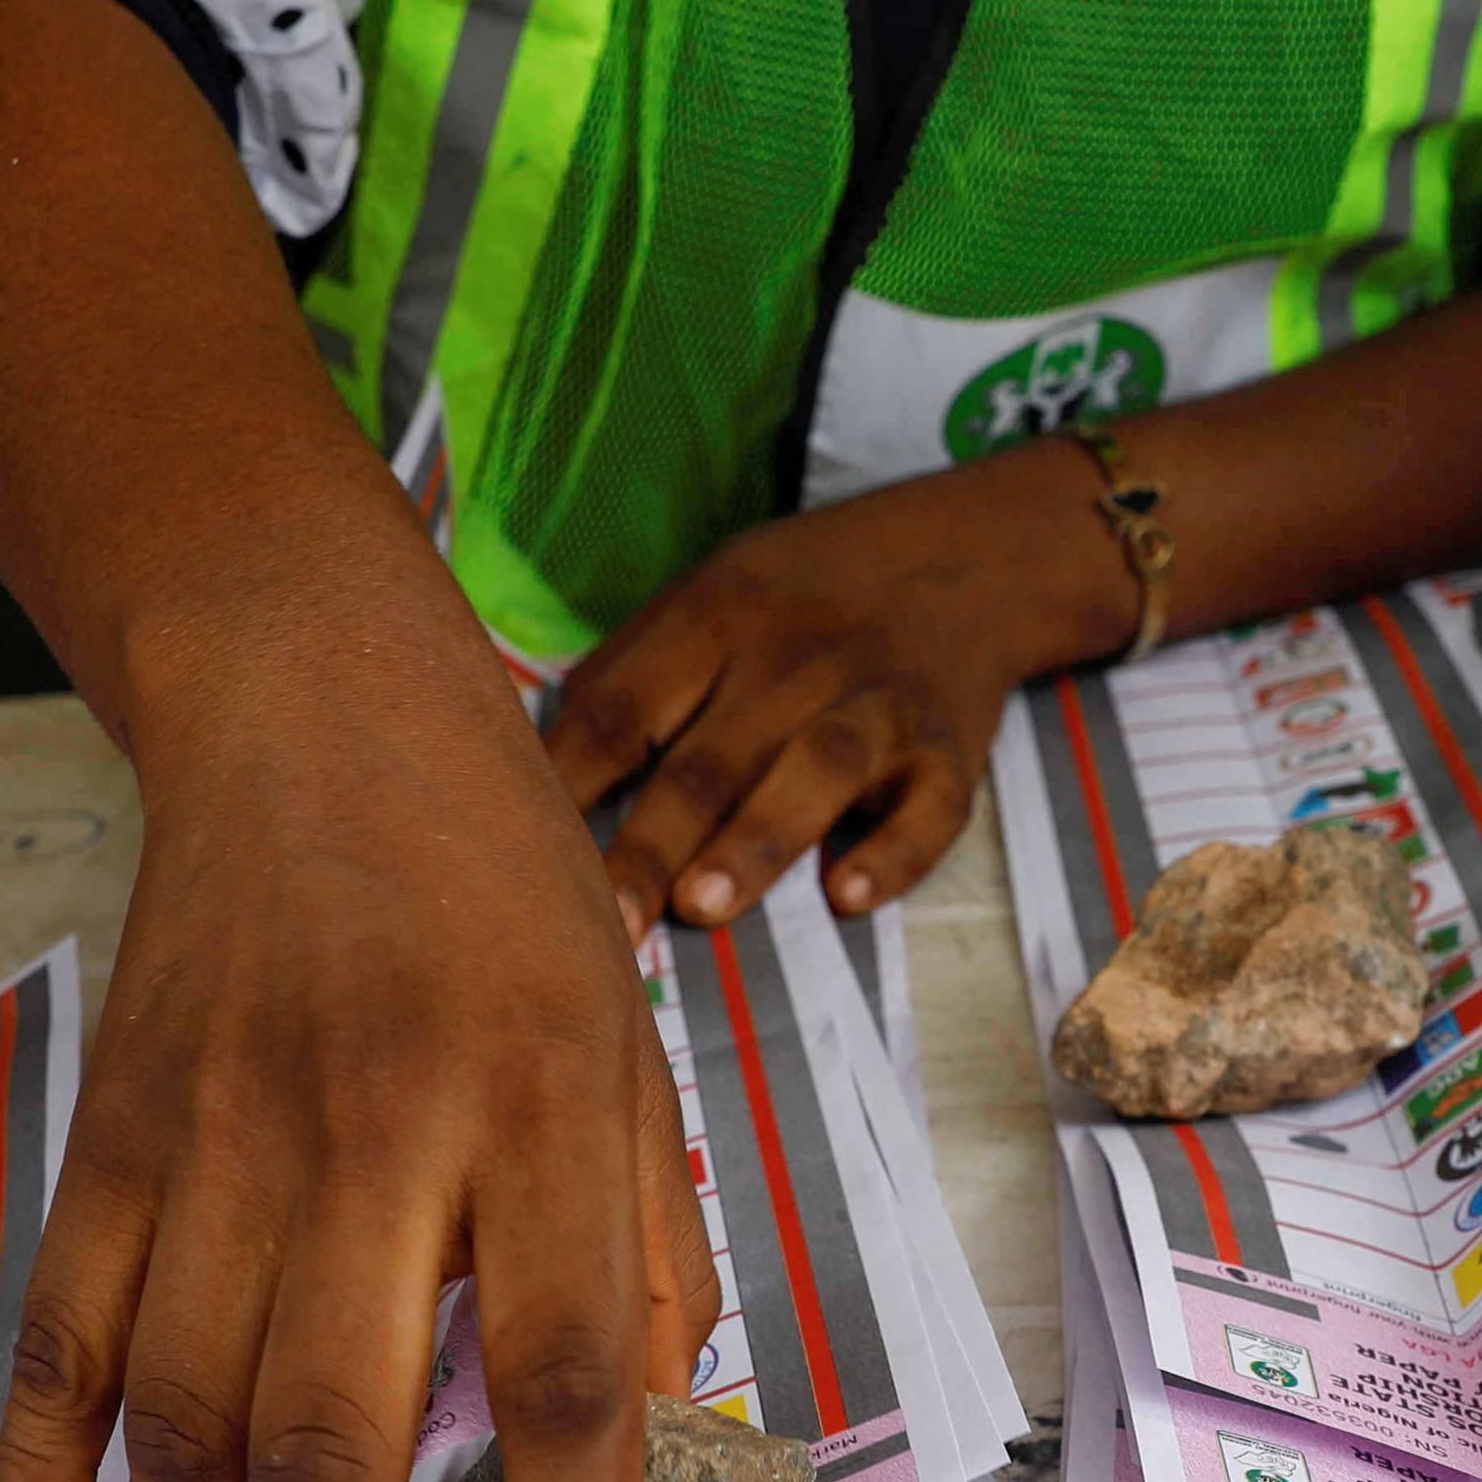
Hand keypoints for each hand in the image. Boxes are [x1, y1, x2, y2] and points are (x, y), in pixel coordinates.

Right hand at [0, 562, 713, 1481]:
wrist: (312, 713)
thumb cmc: (499, 893)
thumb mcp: (628, 1043)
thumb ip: (644, 1246)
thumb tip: (655, 1449)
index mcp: (537, 1105)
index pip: (572, 1357)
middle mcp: (373, 1130)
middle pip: (341, 1423)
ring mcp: (220, 1137)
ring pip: (190, 1407)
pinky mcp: (113, 1135)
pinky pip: (59, 1329)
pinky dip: (36, 1465)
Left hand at [545, 456, 1132, 930]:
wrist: (962, 557)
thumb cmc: (797, 599)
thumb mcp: (707, 597)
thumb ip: (633, 677)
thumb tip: (536, 778)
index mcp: (714, 617)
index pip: (626, 706)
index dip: (572, 780)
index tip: (519, 852)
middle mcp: (796, 656)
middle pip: (712, 755)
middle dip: (653, 841)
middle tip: (605, 924)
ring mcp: (879, 702)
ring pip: (815, 770)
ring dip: (758, 840)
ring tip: (703, 907)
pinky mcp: (949, 750)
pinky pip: (929, 806)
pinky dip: (895, 850)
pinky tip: (850, 895)